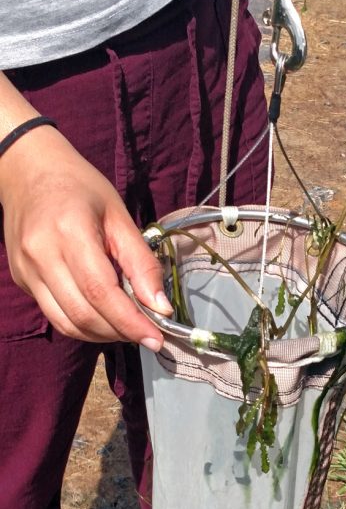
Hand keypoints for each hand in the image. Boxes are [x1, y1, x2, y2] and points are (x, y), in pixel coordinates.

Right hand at [0, 125, 171, 347]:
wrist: (28, 170)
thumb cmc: (79, 187)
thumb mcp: (119, 215)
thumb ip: (141, 262)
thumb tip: (160, 307)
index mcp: (70, 232)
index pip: (101, 292)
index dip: (130, 322)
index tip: (157, 338)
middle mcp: (42, 255)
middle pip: (84, 314)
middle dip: (121, 331)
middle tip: (148, 332)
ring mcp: (27, 270)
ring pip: (67, 323)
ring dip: (102, 334)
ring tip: (127, 326)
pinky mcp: (22, 280)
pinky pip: (55, 315)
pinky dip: (83, 324)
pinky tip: (103, 315)